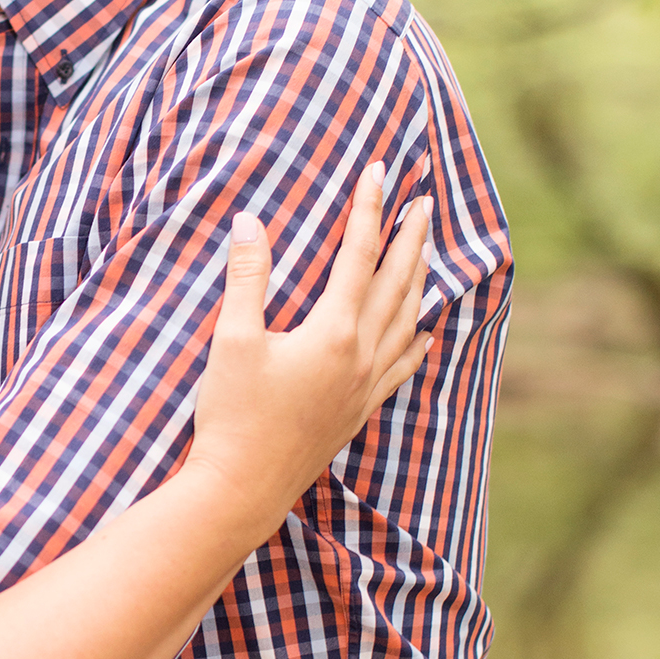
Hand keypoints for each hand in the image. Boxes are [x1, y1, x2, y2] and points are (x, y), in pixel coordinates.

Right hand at [189, 162, 431, 527]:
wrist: (242, 488)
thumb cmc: (233, 415)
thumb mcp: (232, 340)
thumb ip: (246, 278)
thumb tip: (250, 222)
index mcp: (333, 331)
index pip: (359, 253)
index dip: (369, 208)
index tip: (380, 170)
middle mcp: (361, 355)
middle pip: (397, 282)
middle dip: (412, 238)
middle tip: (424, 201)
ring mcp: (365, 386)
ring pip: (407, 321)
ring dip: (419, 281)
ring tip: (426, 253)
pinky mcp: (358, 411)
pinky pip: (402, 367)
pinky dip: (417, 342)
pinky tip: (426, 334)